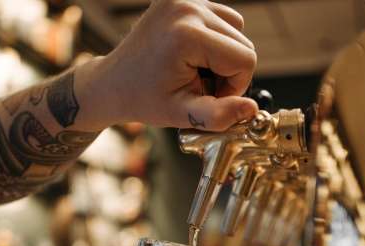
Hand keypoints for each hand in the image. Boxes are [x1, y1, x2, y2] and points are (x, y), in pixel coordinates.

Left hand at [86, 0, 257, 130]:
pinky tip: (193, 56)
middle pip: (244, 43)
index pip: (245, 59)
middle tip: (200, 86)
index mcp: (187, 34)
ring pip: (236, 29)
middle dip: (229, 72)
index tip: (209, 96)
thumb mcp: (180, 115)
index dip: (234, 86)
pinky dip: (215, 40)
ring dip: (223, 56)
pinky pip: (221, 18)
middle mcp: (187, 7)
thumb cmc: (143, 99)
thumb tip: (252, 109)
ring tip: (195, 71)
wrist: (112, 82)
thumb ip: (218, 115)